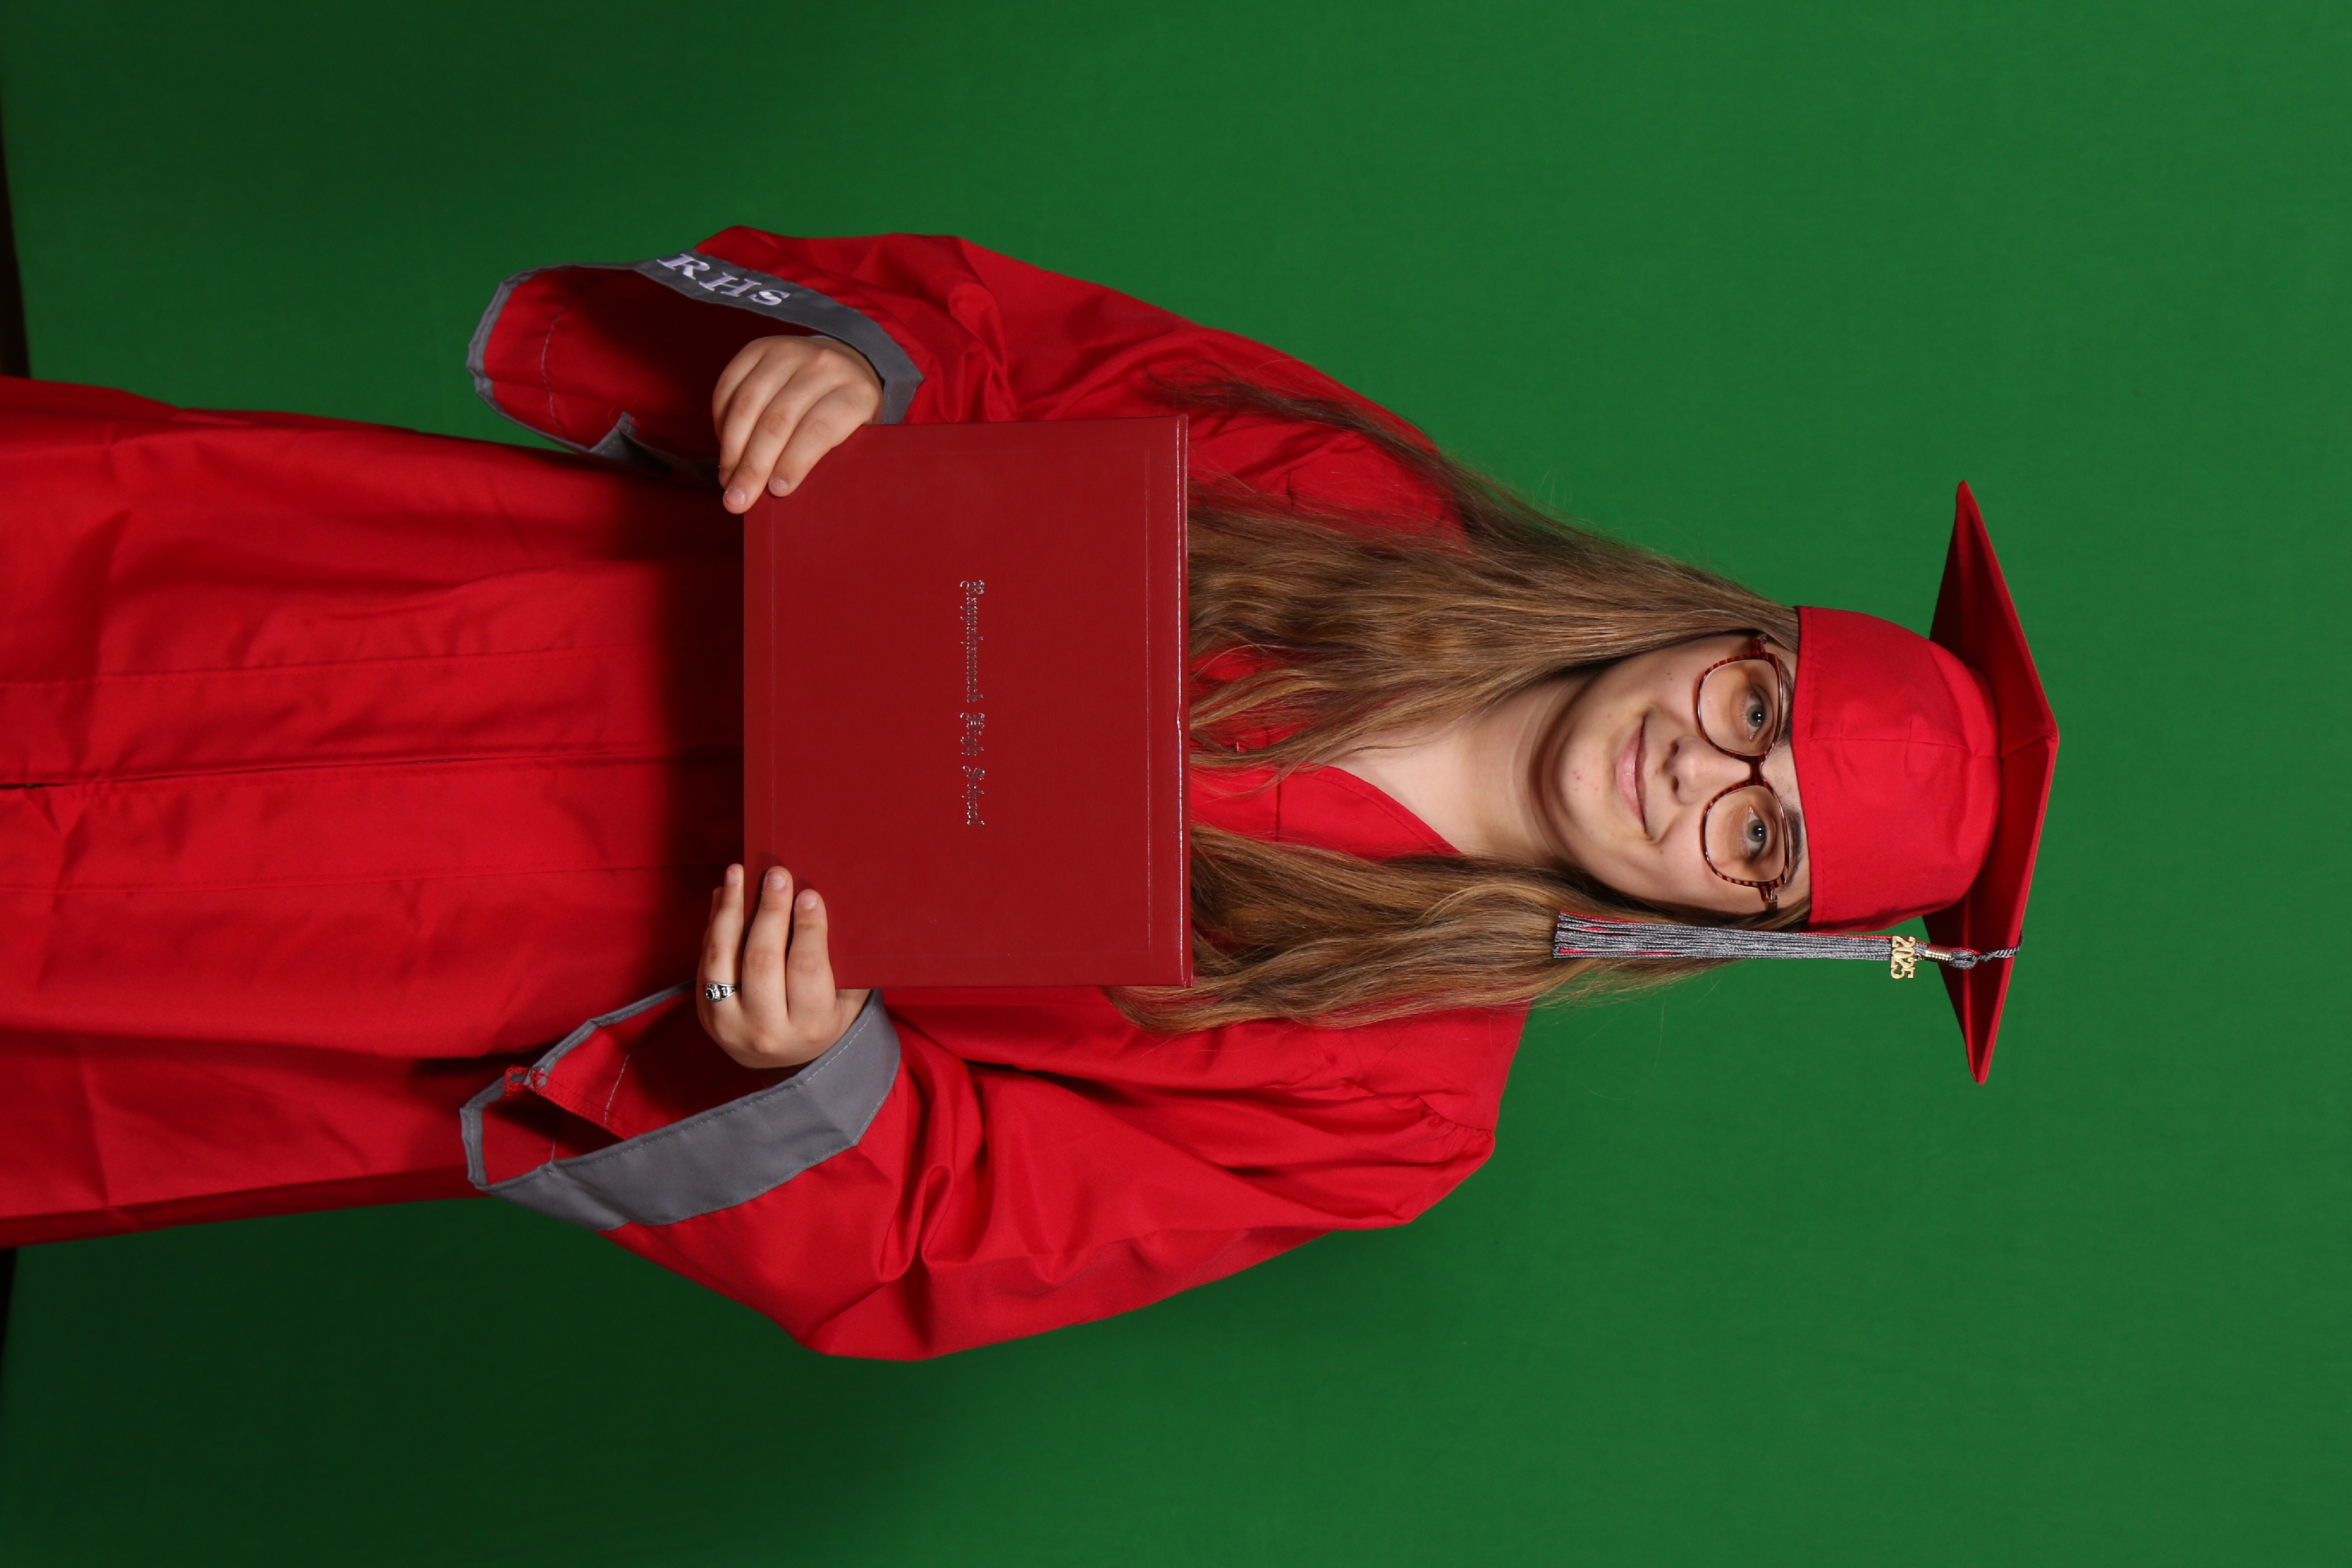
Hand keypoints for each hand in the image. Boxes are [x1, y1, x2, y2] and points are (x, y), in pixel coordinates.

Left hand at [697, 864, 871, 1068]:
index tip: (809, 895)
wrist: (786, 1063)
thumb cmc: (823, 1018)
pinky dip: (714, 925)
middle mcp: (766, 1030)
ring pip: (724, 959)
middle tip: (776, 876)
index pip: (806, 969)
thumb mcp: (845, 999)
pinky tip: (725, 896)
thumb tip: (823, 902)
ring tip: (739, 874)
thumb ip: (840, 961)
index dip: (807, 928)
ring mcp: (729, 1024)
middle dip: (770, 911)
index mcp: (810, 1026)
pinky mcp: (705, 1014)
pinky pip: (706, 962)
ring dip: (730, 910)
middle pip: (763, 960)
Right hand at [712, 334, 882, 512]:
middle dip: (754, 466)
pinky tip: (725, 447)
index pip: (818, 429)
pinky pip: (729, 385)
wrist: (844, 364)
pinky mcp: (759, 347)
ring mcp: (789, 351)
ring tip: (728, 480)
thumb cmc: (847, 415)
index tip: (776, 491)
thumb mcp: (858, 437)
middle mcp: (823, 365)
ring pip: (748, 404)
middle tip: (738, 499)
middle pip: (778, 420)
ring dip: (732, 448)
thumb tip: (789, 496)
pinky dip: (721, 420)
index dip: (794, 462)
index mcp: (855, 392)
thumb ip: (834, 459)